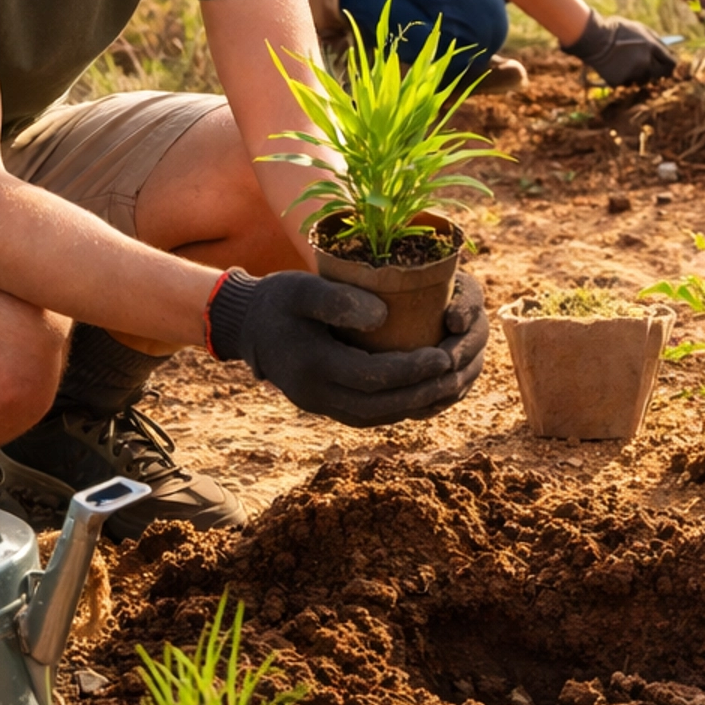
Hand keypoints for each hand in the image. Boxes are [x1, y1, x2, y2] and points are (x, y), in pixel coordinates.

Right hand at [205, 266, 488, 425]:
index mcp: (313, 365)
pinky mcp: (327, 407)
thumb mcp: (301, 288)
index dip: (412, 370)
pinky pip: (370, 415)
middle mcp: (317, 396)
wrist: (248, 326)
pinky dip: (400, 408)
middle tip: (456, 374)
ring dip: (416, 406)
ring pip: (378, 417)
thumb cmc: (279, 299)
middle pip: (381, 406)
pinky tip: (426, 393)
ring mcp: (321, 406)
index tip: (443, 355)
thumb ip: (339, 299)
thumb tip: (384, 316)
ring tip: (450, 386)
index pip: (373, 377)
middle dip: (423, 394)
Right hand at [561, 9, 675, 86]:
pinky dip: (622, 77)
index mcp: (651, 47)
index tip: (667, 67)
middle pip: (659, 76)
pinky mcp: (620, 82)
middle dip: (656, 72)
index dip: (670, 66)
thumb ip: (654, 41)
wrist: (593, 38)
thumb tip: (666, 52)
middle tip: (648, 67)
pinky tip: (614, 66)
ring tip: (625, 62)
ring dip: (637, 75)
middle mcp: (645, 62)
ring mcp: (632, 73)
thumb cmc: (616, 30)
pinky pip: (626, 82)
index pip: (671, 63)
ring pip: (642, 80)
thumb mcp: (639, 29)